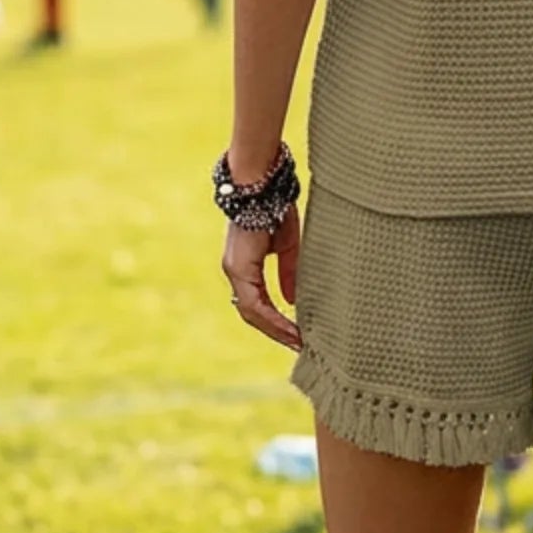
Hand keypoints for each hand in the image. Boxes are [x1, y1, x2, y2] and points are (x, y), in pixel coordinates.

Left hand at [223, 211, 301, 351]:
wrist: (262, 186)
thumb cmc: (275, 209)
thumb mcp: (287, 247)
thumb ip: (288, 273)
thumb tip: (291, 300)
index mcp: (244, 267)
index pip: (257, 304)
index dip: (275, 322)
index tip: (296, 335)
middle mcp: (235, 272)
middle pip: (252, 314)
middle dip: (276, 332)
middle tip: (298, 345)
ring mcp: (235, 271)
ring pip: (251, 312)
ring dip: (275, 330)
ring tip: (297, 342)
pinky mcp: (239, 268)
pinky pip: (254, 303)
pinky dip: (273, 318)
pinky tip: (290, 328)